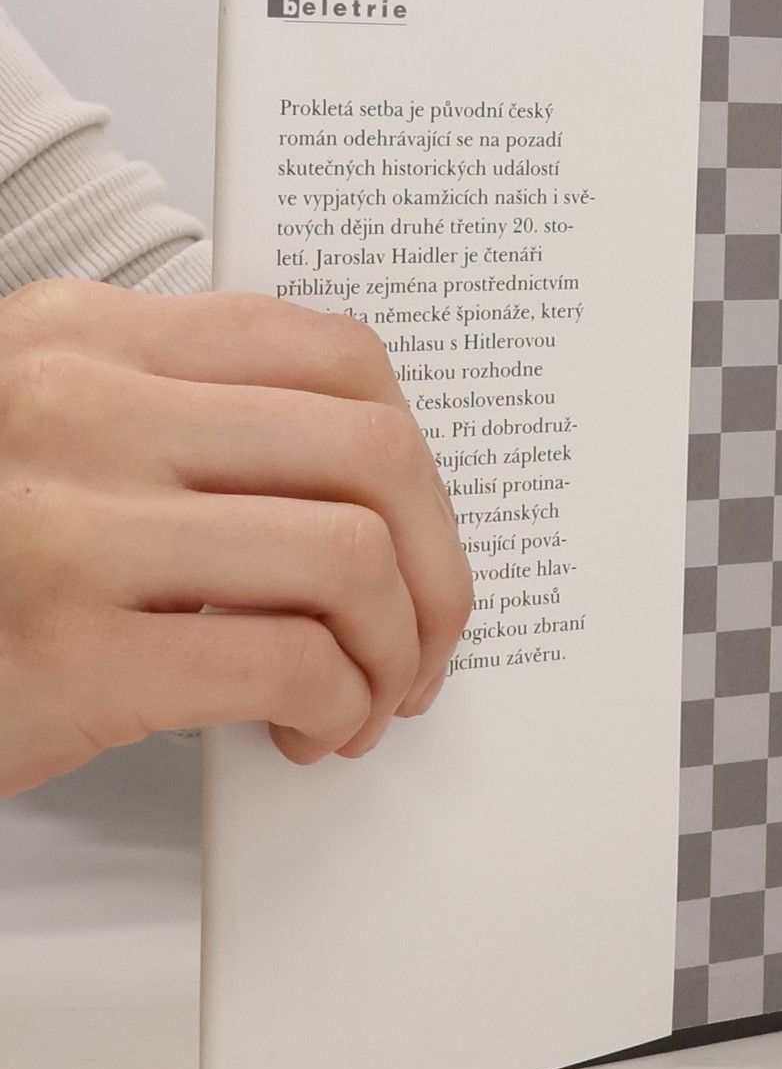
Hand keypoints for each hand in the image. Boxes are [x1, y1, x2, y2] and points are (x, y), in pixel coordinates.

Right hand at [0, 280, 473, 796]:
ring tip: (367, 695)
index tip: (421, 529)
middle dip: (438, 566)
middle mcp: (80, 408)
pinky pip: (290, 663)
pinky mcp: (71, 653)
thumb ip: (191, 421)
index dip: (419, 459)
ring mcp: (69, 527)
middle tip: (426, 635)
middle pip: (372, 455)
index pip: (338, 356)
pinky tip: (310, 729)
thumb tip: (379, 479)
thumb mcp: (58, 438)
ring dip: (395, 650)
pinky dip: (337, 706)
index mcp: (90, 339)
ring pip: (350, 560)